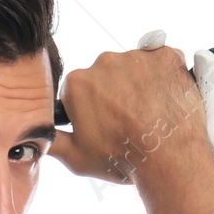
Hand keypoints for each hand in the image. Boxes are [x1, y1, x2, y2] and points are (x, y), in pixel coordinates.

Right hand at [47, 38, 209, 184]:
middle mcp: (104, 62)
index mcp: (77, 83)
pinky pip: (161, 61)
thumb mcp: (76, 158)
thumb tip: (42, 135)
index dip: (88, 110)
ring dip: (138, 85)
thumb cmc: (123, 158)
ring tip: (148, 114)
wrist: (170, 156)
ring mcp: (137, 56)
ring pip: (132, 67)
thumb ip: (53, 141)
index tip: (101, 124)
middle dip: (112, 94)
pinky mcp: (166, 55)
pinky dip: (162, 76)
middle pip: (104, 75)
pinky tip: (164, 99)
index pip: (76, 90)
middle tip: (126, 121)